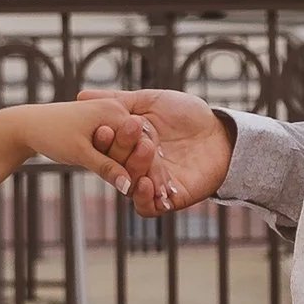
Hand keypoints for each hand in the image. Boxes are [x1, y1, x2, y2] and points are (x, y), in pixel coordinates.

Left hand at [14, 99, 173, 200]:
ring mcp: (111, 119)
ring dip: (140, 168)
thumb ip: (106, 168)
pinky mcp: (103, 128)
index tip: (162, 193)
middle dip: (151, 170)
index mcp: (115, 111)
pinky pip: (120, 148)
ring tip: (154, 193)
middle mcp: (117, 112)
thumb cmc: (51, 134)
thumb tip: (128, 188)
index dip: (153, 169)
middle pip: (141, 144)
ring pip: (131, 148)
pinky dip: (125, 164)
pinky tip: (132, 182)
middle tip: (165, 196)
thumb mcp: (80, 153)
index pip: (143, 142)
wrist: (27, 124)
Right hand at [80, 88, 230, 217]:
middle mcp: (135, 165)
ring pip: (130, 185)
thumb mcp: (152, 101)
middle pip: (116, 164)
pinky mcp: (167, 200)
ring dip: (133, 170)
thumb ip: (120, 101)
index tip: (100, 128)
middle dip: (120, 150)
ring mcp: (151, 183)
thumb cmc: (189, 115)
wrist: (222, 136)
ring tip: (146, 151)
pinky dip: (144, 198)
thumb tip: (81, 95)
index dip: (103, 138)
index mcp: (128, 143)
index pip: (107, 145)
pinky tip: (147, 182)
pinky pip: (147, 207)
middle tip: (130, 132)